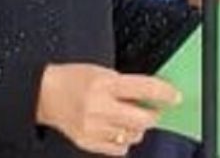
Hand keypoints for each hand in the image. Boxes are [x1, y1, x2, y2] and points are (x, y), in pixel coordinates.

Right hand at [36, 64, 180, 154]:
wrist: (45, 94)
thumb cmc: (73, 79)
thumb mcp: (101, 71)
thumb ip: (125, 85)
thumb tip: (151, 96)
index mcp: (104, 83)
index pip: (144, 89)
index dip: (164, 93)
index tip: (175, 97)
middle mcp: (100, 106)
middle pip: (142, 119)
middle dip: (153, 116)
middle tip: (152, 111)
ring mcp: (94, 127)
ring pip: (133, 136)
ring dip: (137, 128)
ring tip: (126, 118)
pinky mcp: (88, 141)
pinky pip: (119, 149)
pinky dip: (123, 140)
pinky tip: (116, 130)